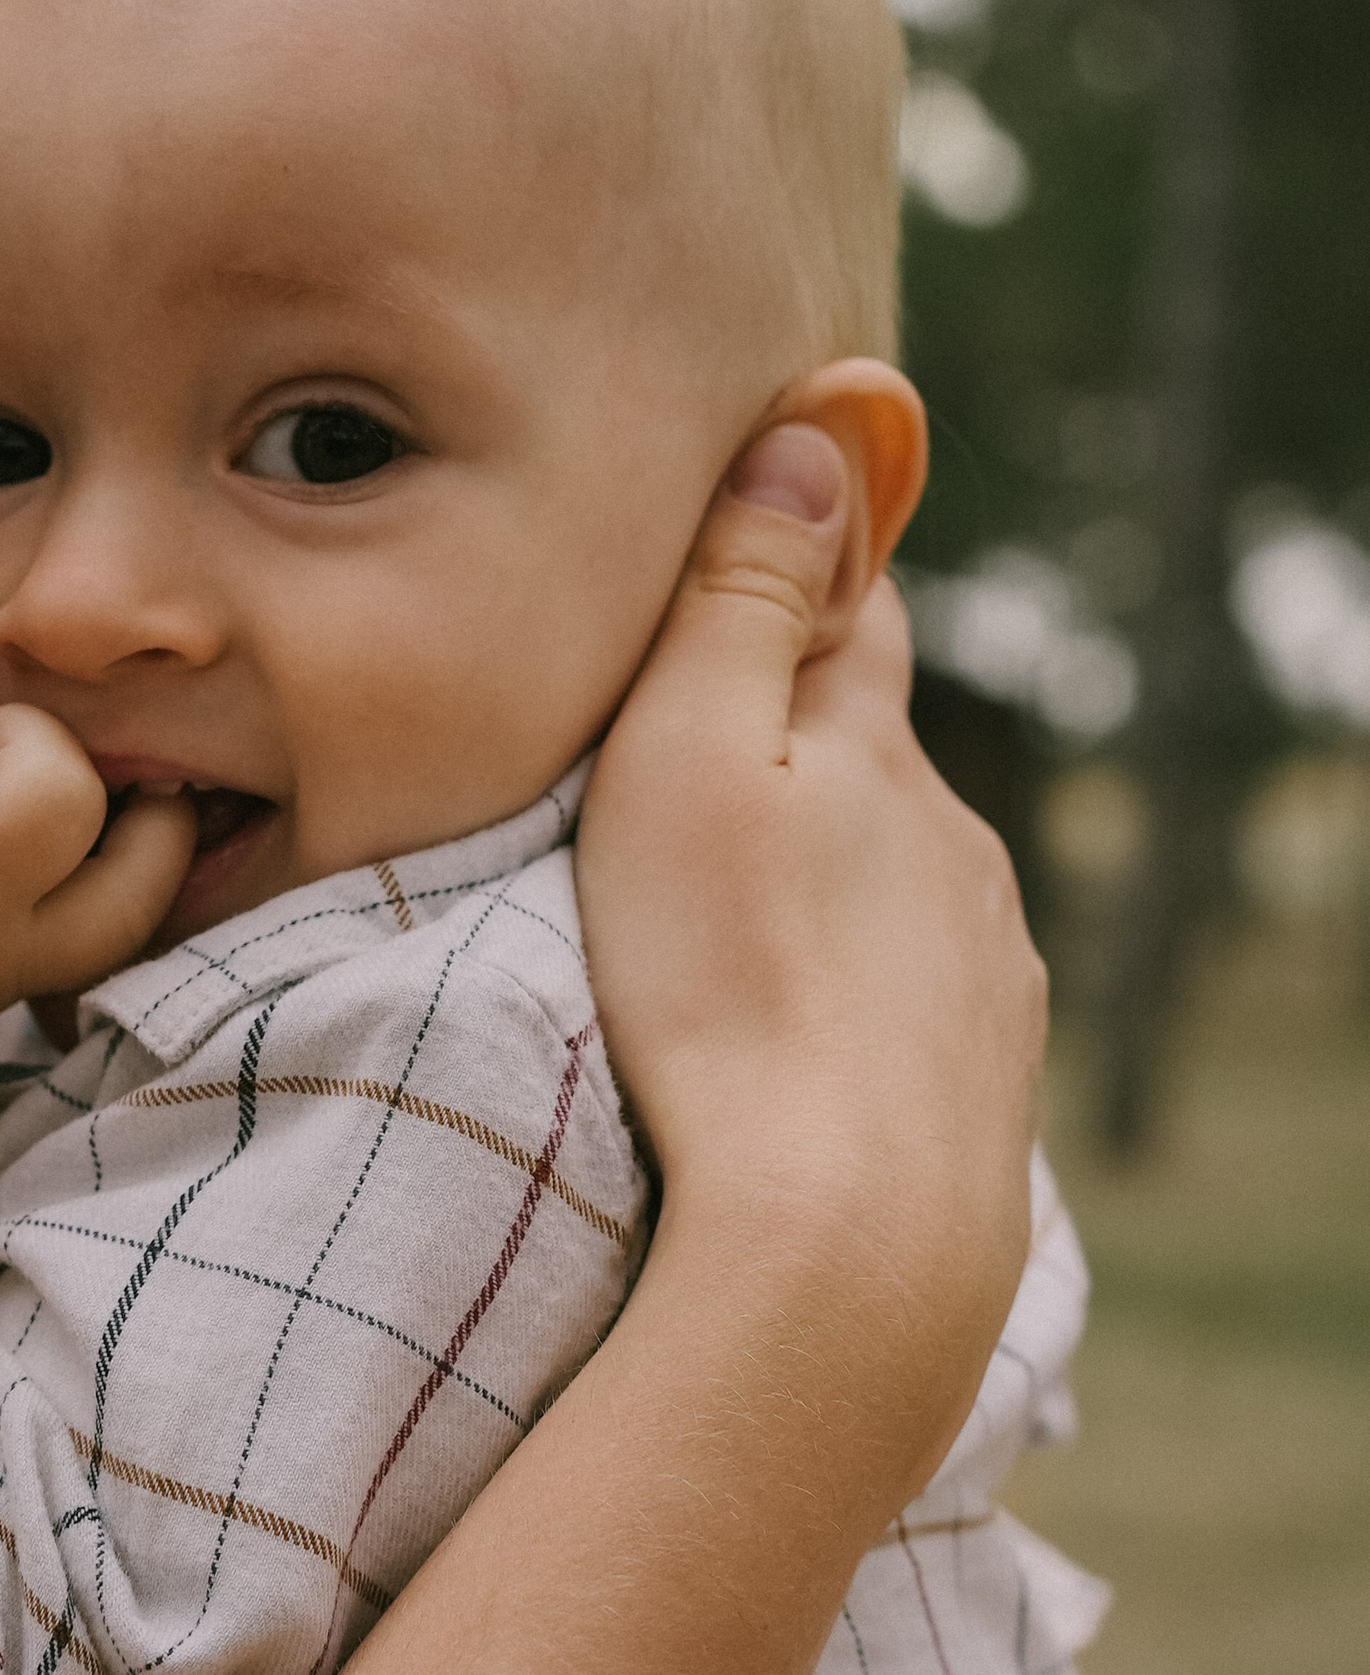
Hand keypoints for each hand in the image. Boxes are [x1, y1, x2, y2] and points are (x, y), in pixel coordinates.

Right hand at [578, 424, 1046, 1497]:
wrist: (848, 1245)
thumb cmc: (730, 987)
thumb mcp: (689, 758)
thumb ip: (746, 598)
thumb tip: (823, 429)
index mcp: (875, 752)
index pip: (855, 615)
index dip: (806, 573)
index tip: (763, 542)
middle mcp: (957, 847)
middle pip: (874, 758)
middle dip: (802, 747)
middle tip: (696, 767)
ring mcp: (985, 972)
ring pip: (900, 885)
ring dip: (832, 884)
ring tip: (735, 932)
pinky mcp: (982, 1087)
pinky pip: (912, 1004)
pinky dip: (858, 997)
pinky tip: (804, 1042)